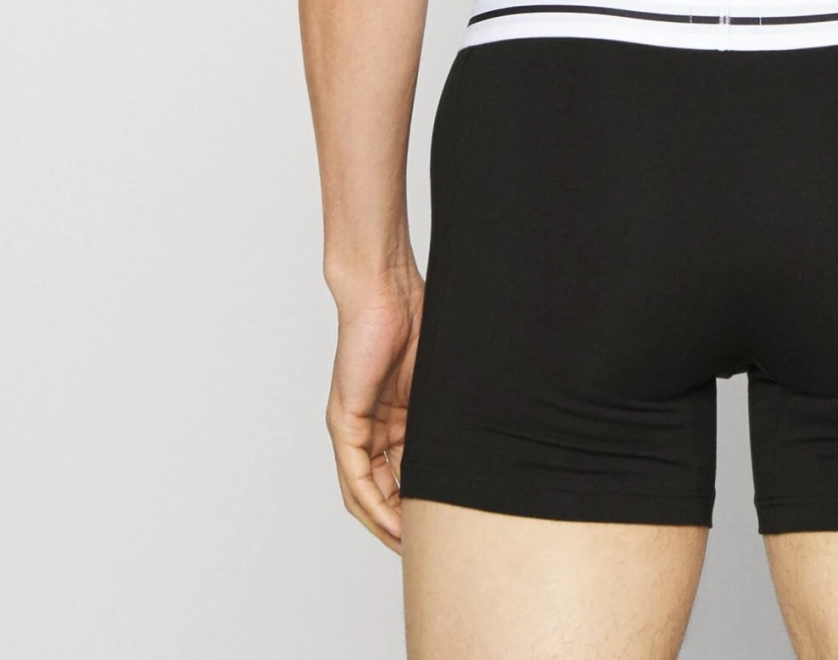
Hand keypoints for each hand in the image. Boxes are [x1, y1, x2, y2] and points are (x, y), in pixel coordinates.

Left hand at [327, 276, 424, 552]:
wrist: (385, 288)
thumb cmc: (415, 316)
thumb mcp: (439, 378)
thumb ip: (449, 408)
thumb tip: (491, 431)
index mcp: (396, 416)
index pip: (405, 472)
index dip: (420, 504)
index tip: (442, 526)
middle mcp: (373, 426)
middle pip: (384, 489)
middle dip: (401, 523)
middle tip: (425, 550)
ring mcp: (357, 425)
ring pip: (366, 490)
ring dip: (385, 522)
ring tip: (408, 545)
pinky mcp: (347, 420)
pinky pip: (356, 475)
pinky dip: (373, 502)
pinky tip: (391, 521)